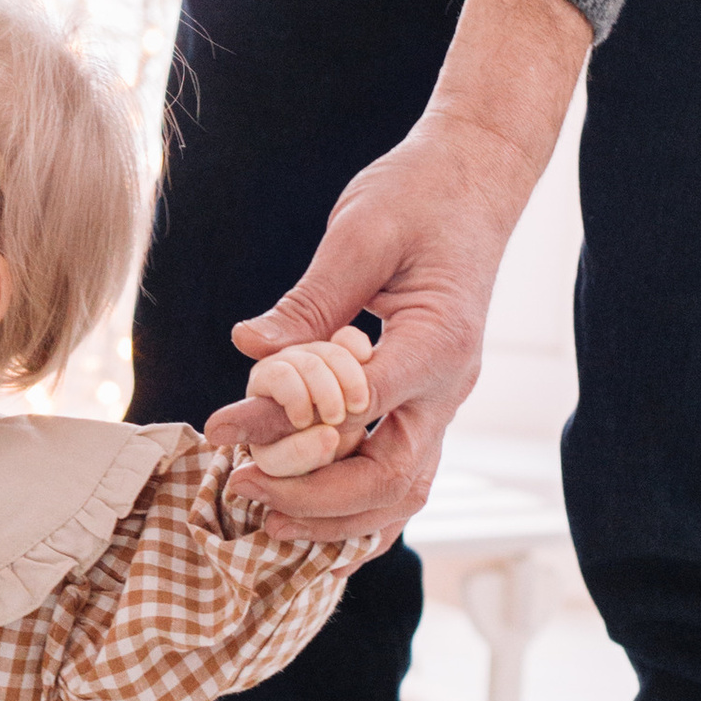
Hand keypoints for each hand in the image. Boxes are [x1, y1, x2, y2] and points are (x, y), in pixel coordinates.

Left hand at [206, 0, 590, 541]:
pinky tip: (308, 516)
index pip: (362, 408)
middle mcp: (449, 384)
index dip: (292, 430)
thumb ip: (310, 301)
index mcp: (438, 340)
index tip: (227, 431)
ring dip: (338, 517)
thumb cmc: (419, 198)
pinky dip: (360, 508)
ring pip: (404, 491)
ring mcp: (443, 399)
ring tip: (268, 519)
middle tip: (243, 487)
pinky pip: (402, 474)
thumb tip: (250, 349)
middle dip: (316, 497)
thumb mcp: (359, 234)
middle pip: (393, 475)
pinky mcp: (426, 401)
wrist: (473, 182)